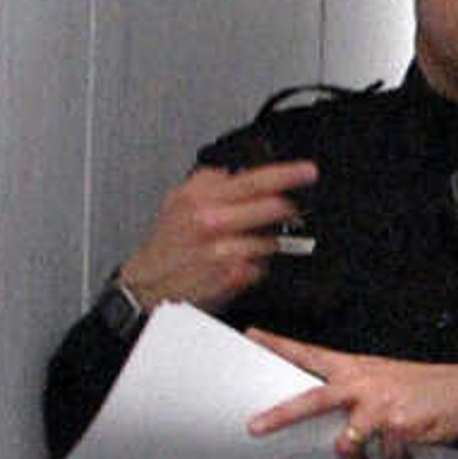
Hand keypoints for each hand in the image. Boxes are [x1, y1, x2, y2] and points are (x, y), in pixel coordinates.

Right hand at [115, 158, 317, 309]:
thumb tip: (234, 171)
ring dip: (266, 242)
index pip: (254, 179)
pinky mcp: (234, 275)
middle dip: (285, 209)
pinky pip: (263, 266)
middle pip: (274, 207)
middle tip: (286, 210)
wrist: (149, 287)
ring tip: (243, 245)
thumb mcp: (177, 202)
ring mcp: (225, 250)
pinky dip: (256, 265)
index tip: (308, 171)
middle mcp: (213, 221)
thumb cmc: (167, 247)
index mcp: (200, 198)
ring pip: (272, 239)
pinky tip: (237, 264)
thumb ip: (207, 182)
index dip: (288, 174)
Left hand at [242, 337, 457, 458]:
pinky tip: (404, 453)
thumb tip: (326, 421)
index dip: (278, 345)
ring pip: (346, 443)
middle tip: (256, 427)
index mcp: (354, 369)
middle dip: (281, 415)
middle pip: (312, 399)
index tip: (252, 335)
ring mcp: (380, 405)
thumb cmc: (420, 389)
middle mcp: (363, 384)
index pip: (310, 354)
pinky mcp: (399, 425)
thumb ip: (351, 394)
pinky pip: (384, 457)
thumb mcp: (381, 379)